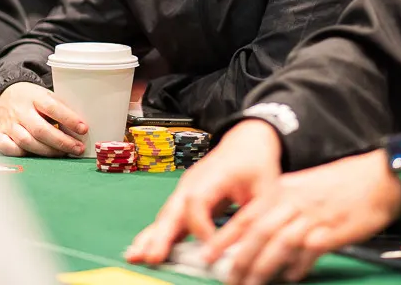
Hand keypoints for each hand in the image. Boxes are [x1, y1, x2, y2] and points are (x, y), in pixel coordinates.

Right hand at [0, 82, 86, 156]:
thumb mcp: (46, 94)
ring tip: (64, 154)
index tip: (83, 129)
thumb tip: (80, 127)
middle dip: (62, 142)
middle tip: (78, 148)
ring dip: (48, 151)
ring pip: (27, 142)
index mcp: (34, 96)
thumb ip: (61, 108)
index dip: (69, 119)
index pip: (52, 108)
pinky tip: (37, 155)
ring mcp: (8, 124)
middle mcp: (20, 111)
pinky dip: (24, 154)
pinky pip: (9, 149)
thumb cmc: (31, 97)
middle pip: (40, 130)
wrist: (3, 93)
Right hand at [125, 120, 282, 265]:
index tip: (209, 252)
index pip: (198, 203)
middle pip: (173, 208)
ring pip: (167, 215)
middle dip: (161, 234)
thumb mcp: (264, 194)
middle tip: (151, 256)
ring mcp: (185, 189)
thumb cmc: (257, 167)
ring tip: (135, 256)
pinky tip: (142, 249)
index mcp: (213, 175)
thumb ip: (246, 222)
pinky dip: (156, 234)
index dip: (201, 229)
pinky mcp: (184, 199)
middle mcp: (193, 182)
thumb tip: (227, 253)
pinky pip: (169, 218)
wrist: (248, 143)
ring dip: (152, 236)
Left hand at [206, 150, 400, 284]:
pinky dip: (297, 267)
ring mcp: (312, 216)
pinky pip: (307, 252)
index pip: (245, 216)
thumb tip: (260, 233)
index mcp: (283, 190)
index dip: (224, 237)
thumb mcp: (303, 188)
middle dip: (239, 259)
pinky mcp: (331, 231)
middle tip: (228, 279)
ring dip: (262, 267)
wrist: (378, 177)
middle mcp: (293, 201)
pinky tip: (292, 276)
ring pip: (277, 244)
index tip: (208, 255)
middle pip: (257, 233)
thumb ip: (282, 207)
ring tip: (251, 284)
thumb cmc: (342, 185)